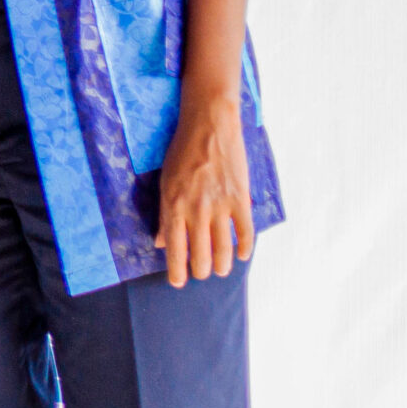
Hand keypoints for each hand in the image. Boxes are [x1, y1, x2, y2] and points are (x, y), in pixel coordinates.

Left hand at [155, 93, 253, 286]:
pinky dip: (244, 248)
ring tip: (221, 269)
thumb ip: (165, 214)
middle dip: (201, 270)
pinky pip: (245, 233)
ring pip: (223, 249)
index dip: (176, 270)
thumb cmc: (182, 151)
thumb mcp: (165, 181)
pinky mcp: (239, 199)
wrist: (208, 125)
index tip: (178, 282)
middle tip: (202, 273)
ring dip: (222, 265)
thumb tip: (161, 242)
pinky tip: (242, 254)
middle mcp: (195, 209)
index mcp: (173, 205)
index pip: (174, 248)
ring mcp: (219, 205)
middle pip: (200, 254)